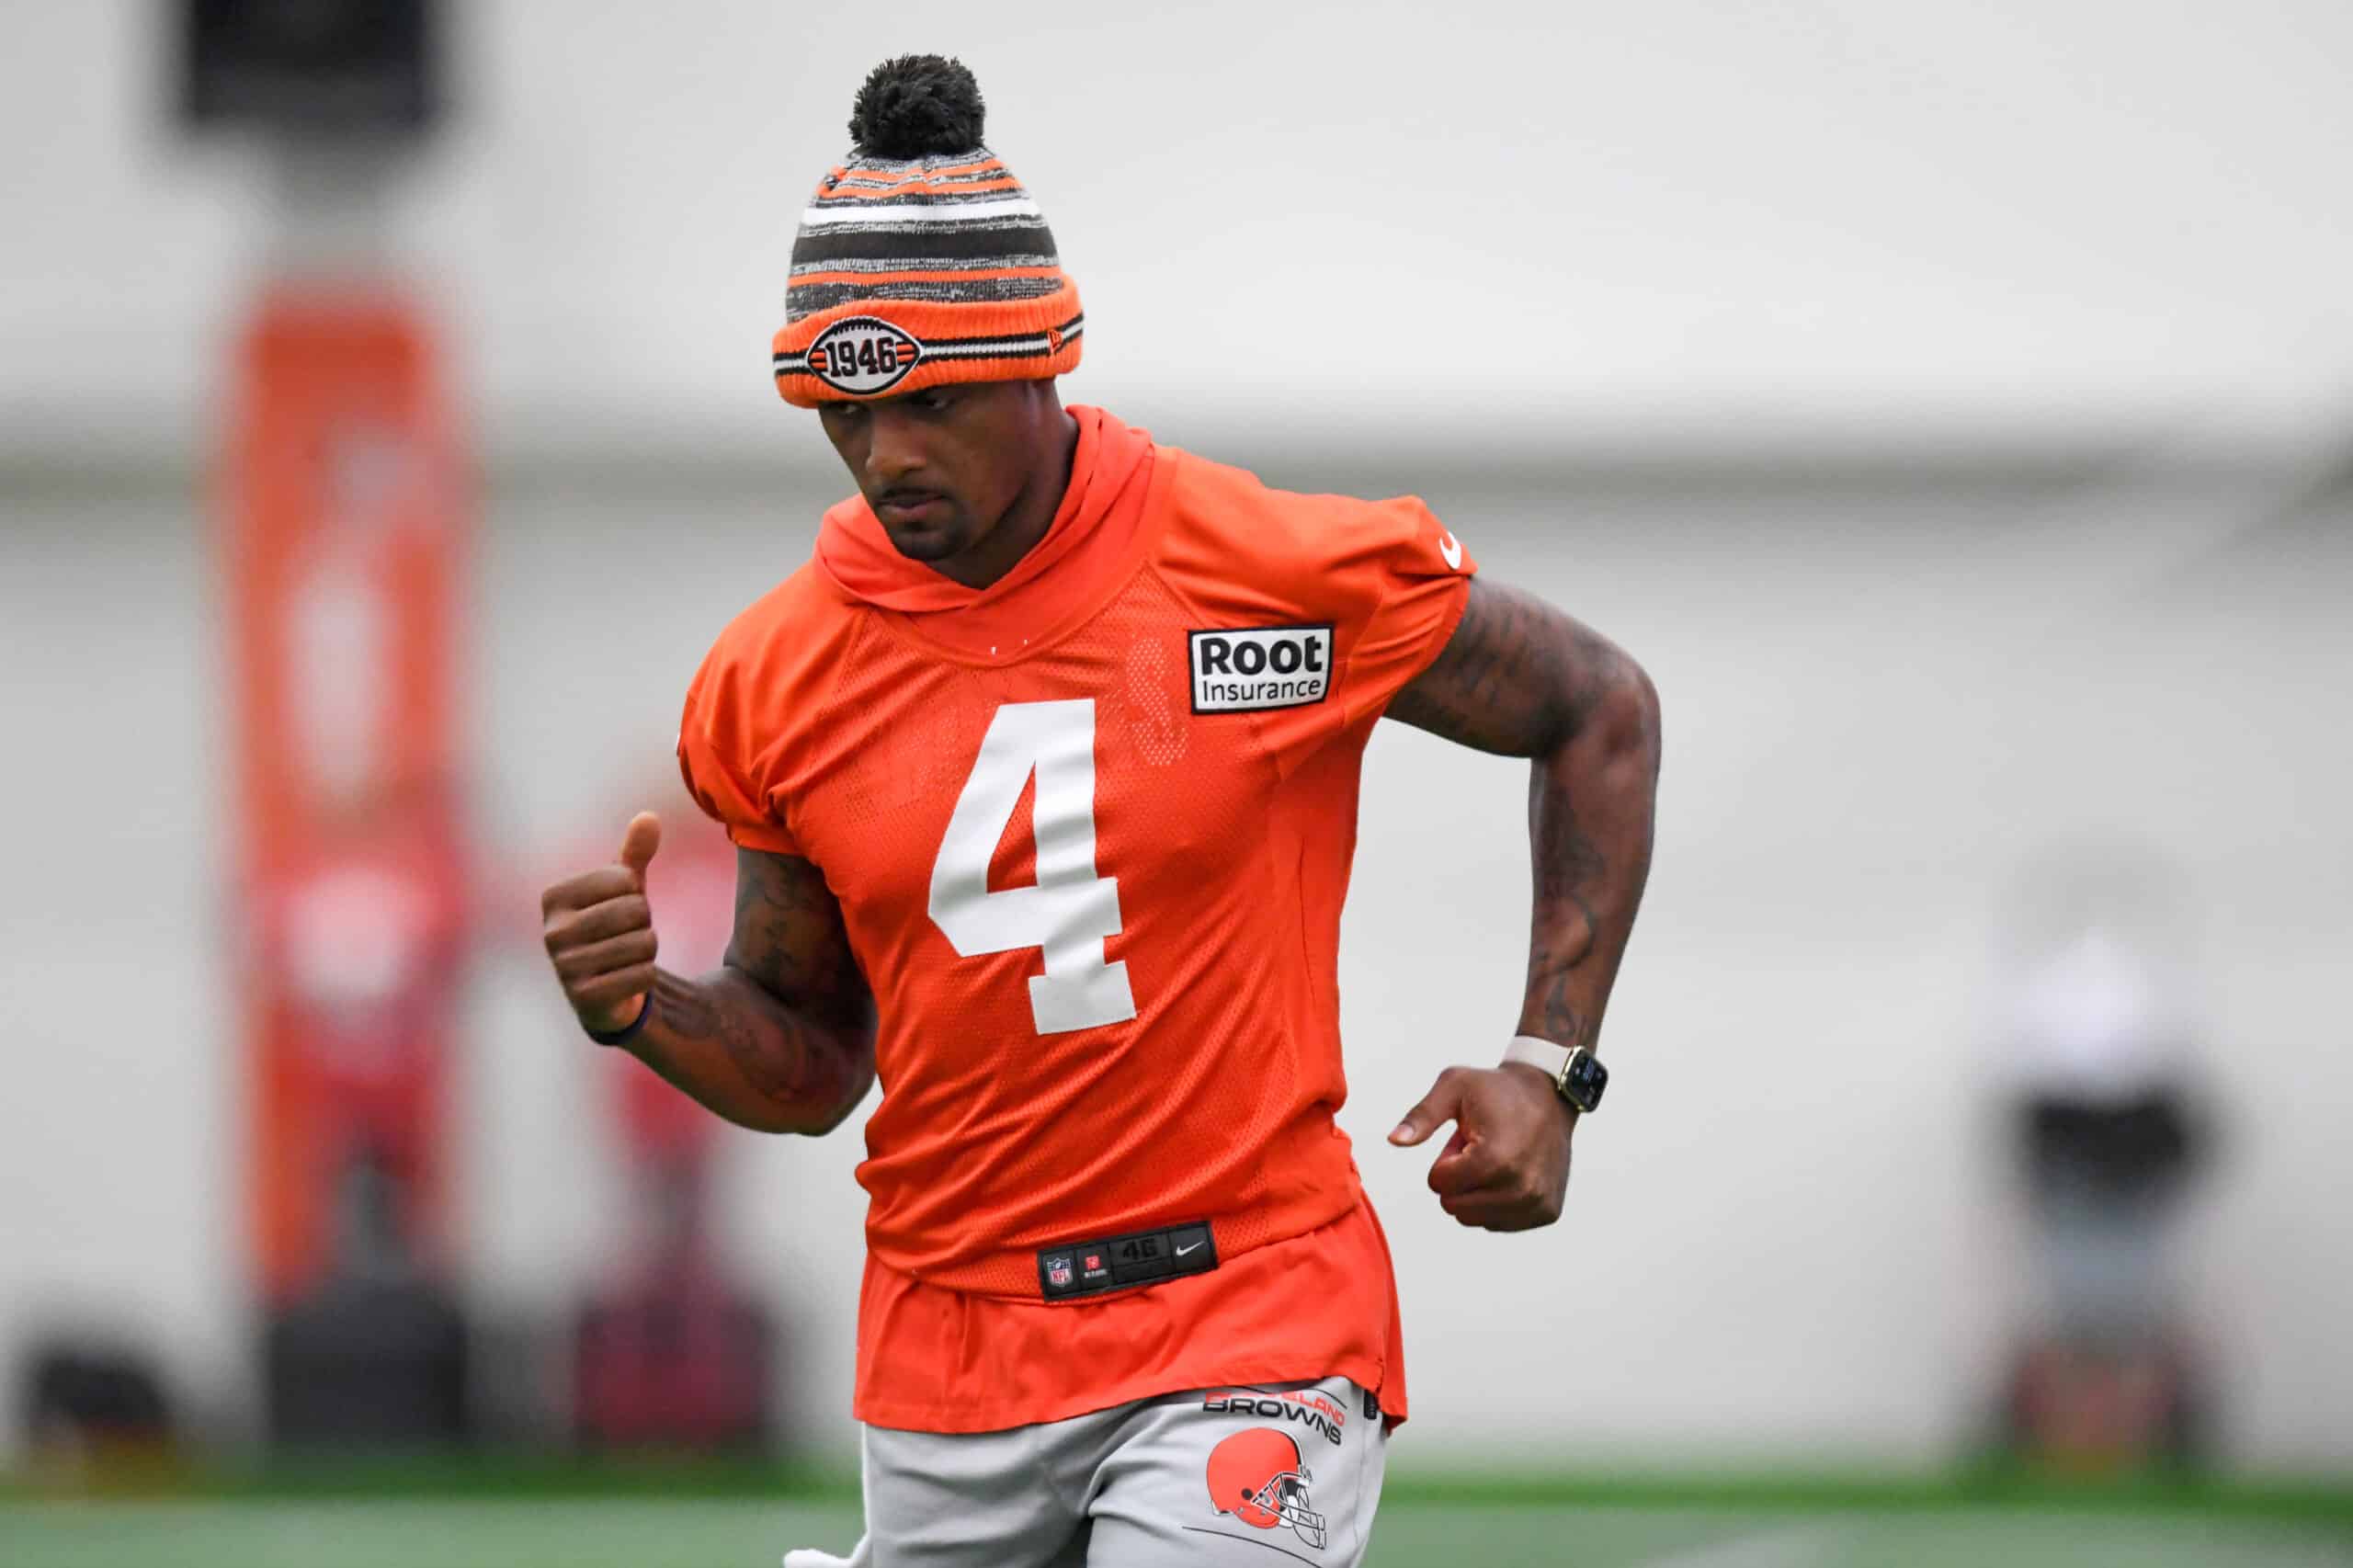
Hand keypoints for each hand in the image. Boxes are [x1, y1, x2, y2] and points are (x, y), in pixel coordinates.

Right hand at [540, 811, 662, 1035]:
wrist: (603, 993)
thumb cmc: (611, 929)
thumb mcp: (623, 889)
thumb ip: (634, 853)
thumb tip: (648, 817)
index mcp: (554, 898)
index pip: (624, 879)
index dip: (635, 893)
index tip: (618, 908)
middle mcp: (552, 932)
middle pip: (636, 911)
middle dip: (644, 922)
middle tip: (626, 935)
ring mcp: (565, 968)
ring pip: (644, 943)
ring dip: (647, 950)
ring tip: (626, 956)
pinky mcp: (585, 999)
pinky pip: (643, 975)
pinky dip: (646, 976)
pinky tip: (627, 980)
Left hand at [1388, 1064, 1575, 1230]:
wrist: (1550, 1095)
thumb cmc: (1498, 1090)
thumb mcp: (1454, 1087)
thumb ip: (1422, 1116)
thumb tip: (1394, 1140)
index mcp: (1495, 1159)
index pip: (1439, 1185)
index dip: (1444, 1159)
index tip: (1465, 1138)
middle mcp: (1521, 1188)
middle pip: (1454, 1207)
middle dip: (1458, 1178)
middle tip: (1480, 1148)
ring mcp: (1537, 1203)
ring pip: (1474, 1219)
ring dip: (1476, 1192)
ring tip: (1496, 1158)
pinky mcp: (1547, 1212)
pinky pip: (1498, 1223)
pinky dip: (1496, 1202)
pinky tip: (1512, 1172)